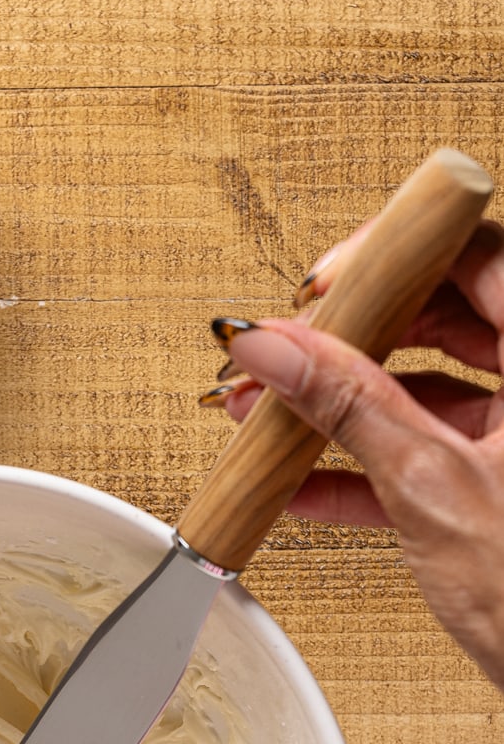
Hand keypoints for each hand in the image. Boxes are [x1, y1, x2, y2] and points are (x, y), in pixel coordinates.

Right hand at [204, 220, 503, 692]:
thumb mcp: (432, 489)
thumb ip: (348, 407)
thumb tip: (275, 348)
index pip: (474, 254)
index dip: (391, 258)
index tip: (320, 289)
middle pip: (445, 316)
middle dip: (352, 336)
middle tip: (283, 352)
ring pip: (430, 387)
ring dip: (345, 404)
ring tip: (268, 416)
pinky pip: (431, 450)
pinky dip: (368, 464)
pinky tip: (302, 480)